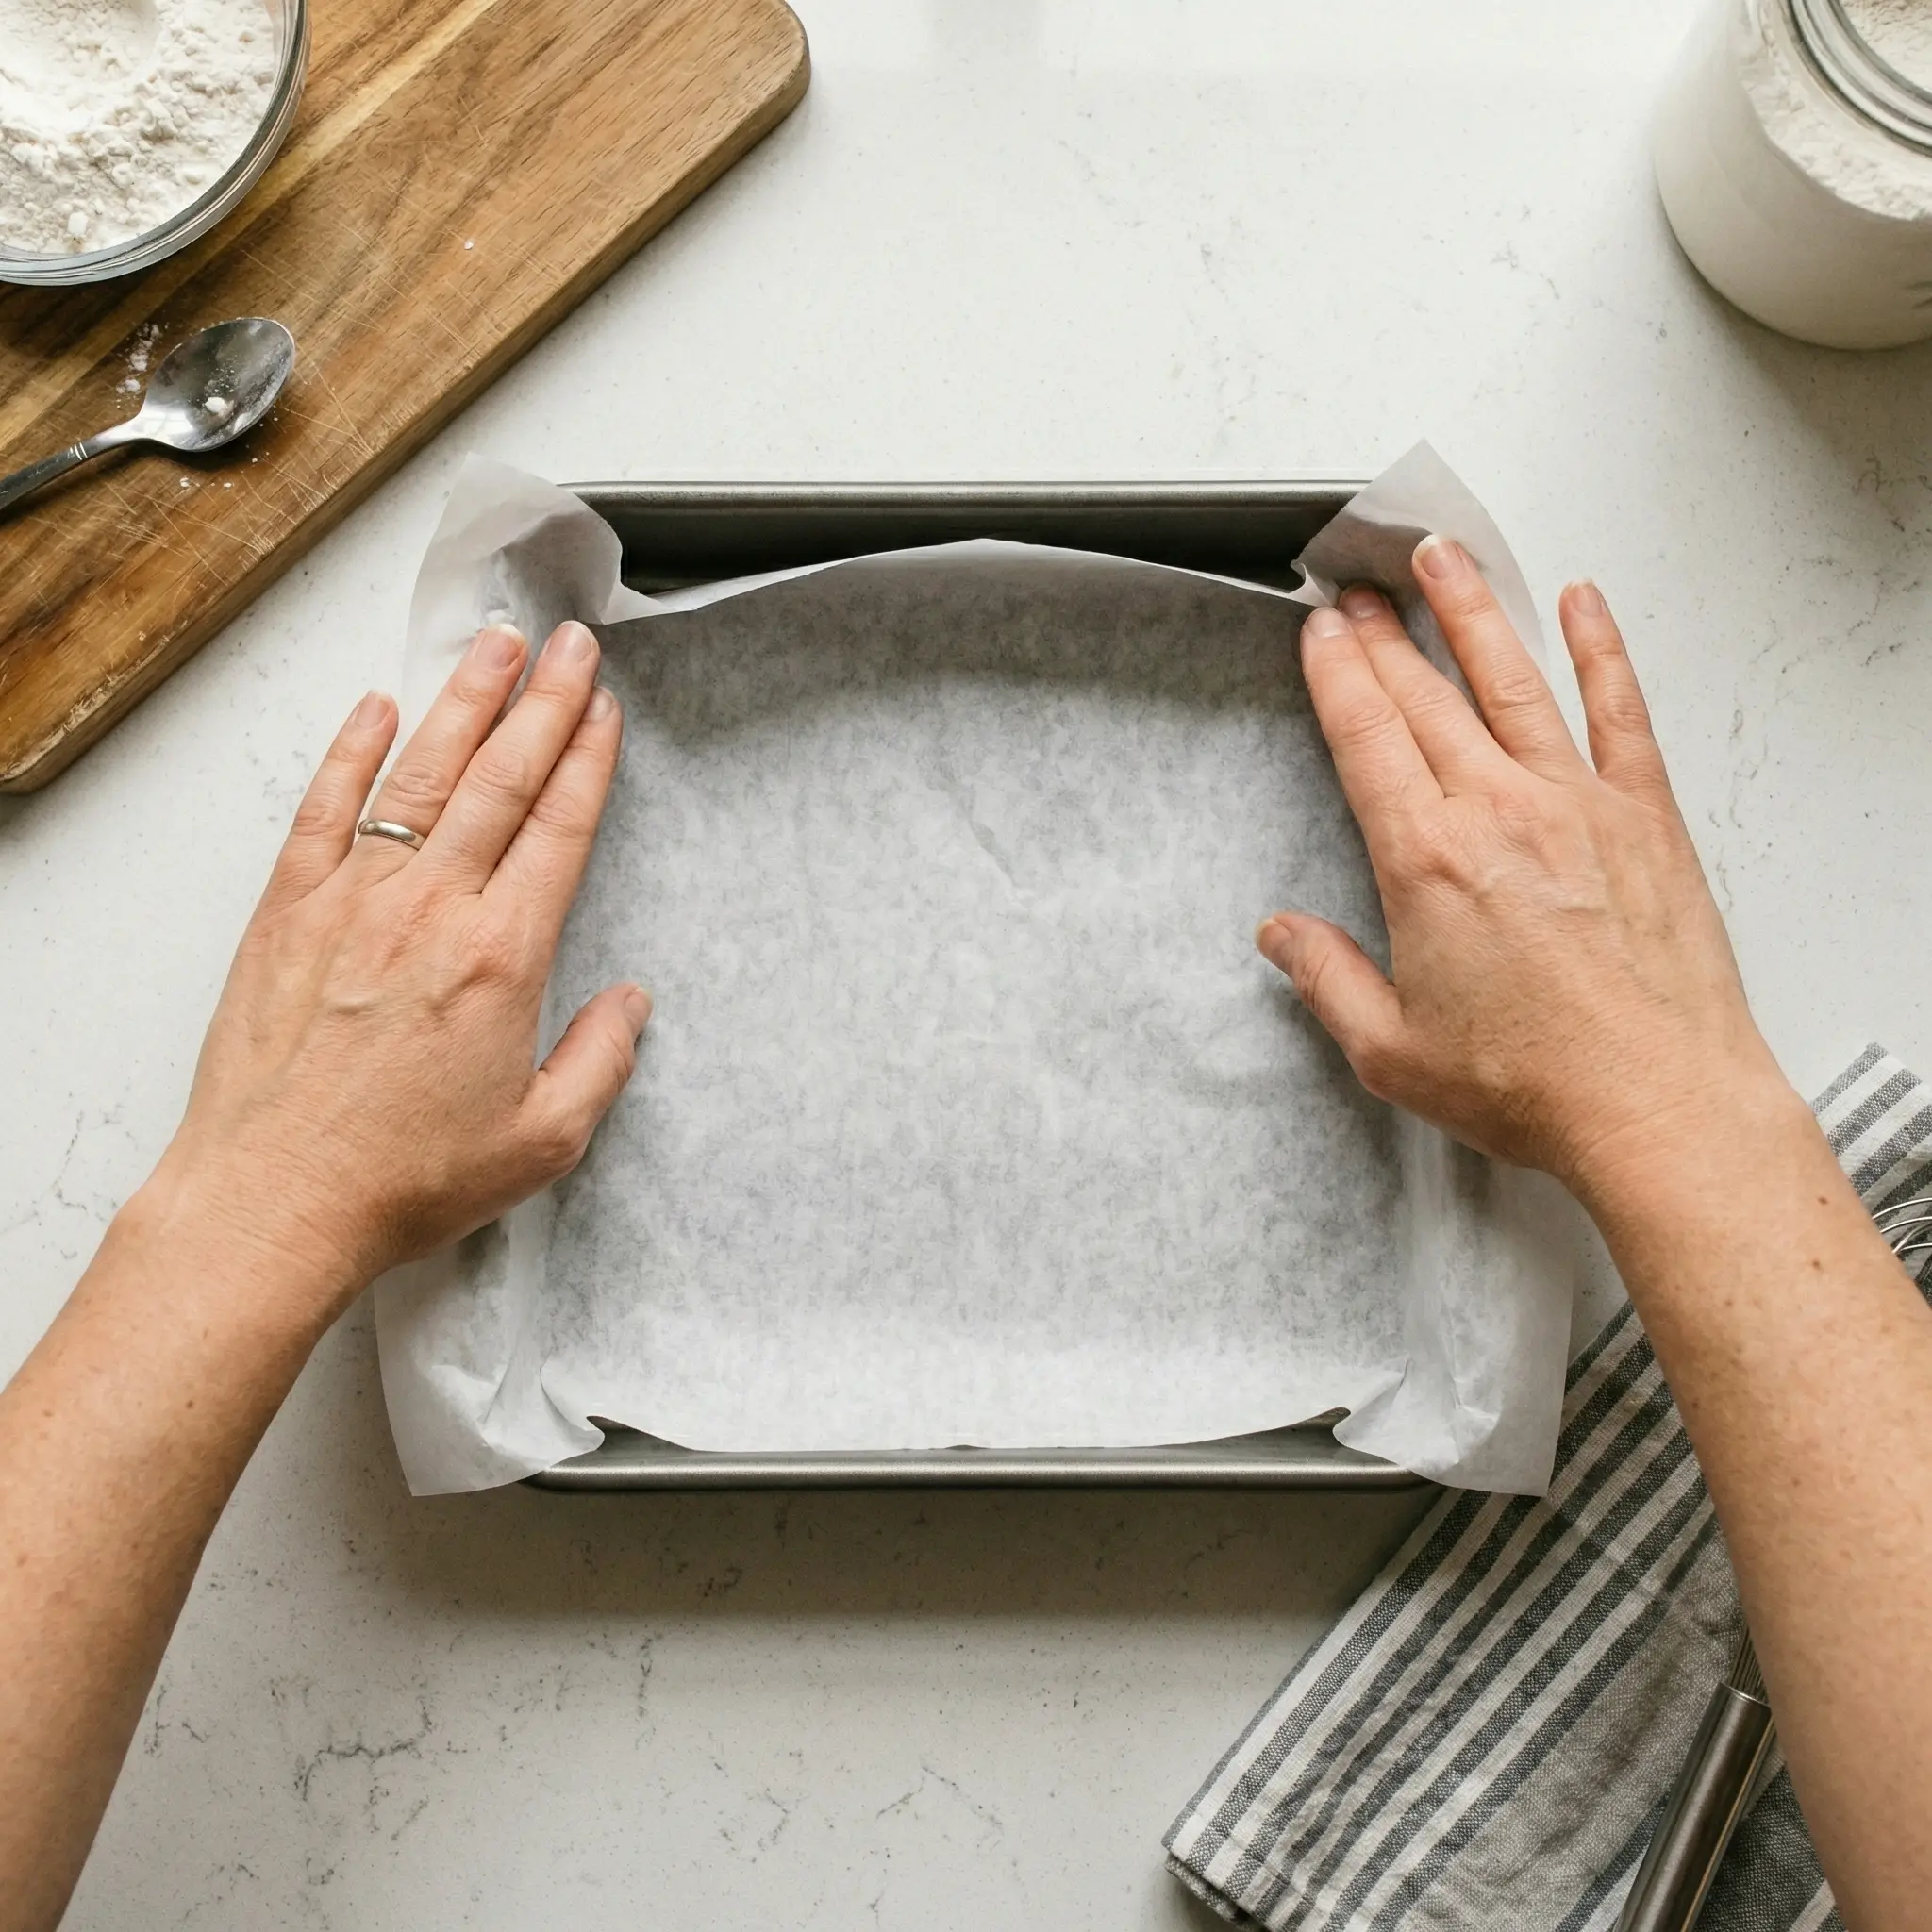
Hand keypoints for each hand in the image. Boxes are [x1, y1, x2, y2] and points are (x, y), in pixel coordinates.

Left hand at [146, 619, 647, 1326]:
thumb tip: (631, 1003)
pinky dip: (350, 754)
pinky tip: (375, 709)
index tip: (605, 711)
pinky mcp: (288, 912)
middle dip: (544, 704)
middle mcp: (431, 912)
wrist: (275, 1200)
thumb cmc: (402, 1179)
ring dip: (463, 704)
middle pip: (500, 781)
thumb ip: (601, 1062)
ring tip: (495, 646)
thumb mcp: (541, 1141)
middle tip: (571, 646)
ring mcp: (353, 901)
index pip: (558, 831)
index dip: (587, 761)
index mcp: (502, 958)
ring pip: (420, 777)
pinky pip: (325, 811)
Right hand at [1258, 537, 1791, 1199]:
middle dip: (1385, 632)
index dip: (1337, 674)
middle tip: (1359, 586)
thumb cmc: (1534, 1083)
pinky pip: (1621, 711)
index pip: (1366, 737)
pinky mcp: (1644, 816)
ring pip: (1514, 681)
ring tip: (1443, 559)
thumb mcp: (1391, 1049)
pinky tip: (1584, 604)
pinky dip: (1602, 650)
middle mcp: (1499, 813)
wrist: (1656, 1104)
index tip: (1321, 630)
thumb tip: (1282, 934)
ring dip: (1473, 611)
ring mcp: (1578, 804)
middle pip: (1427, 697)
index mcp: (1426, 861)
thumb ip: (1327, 979)